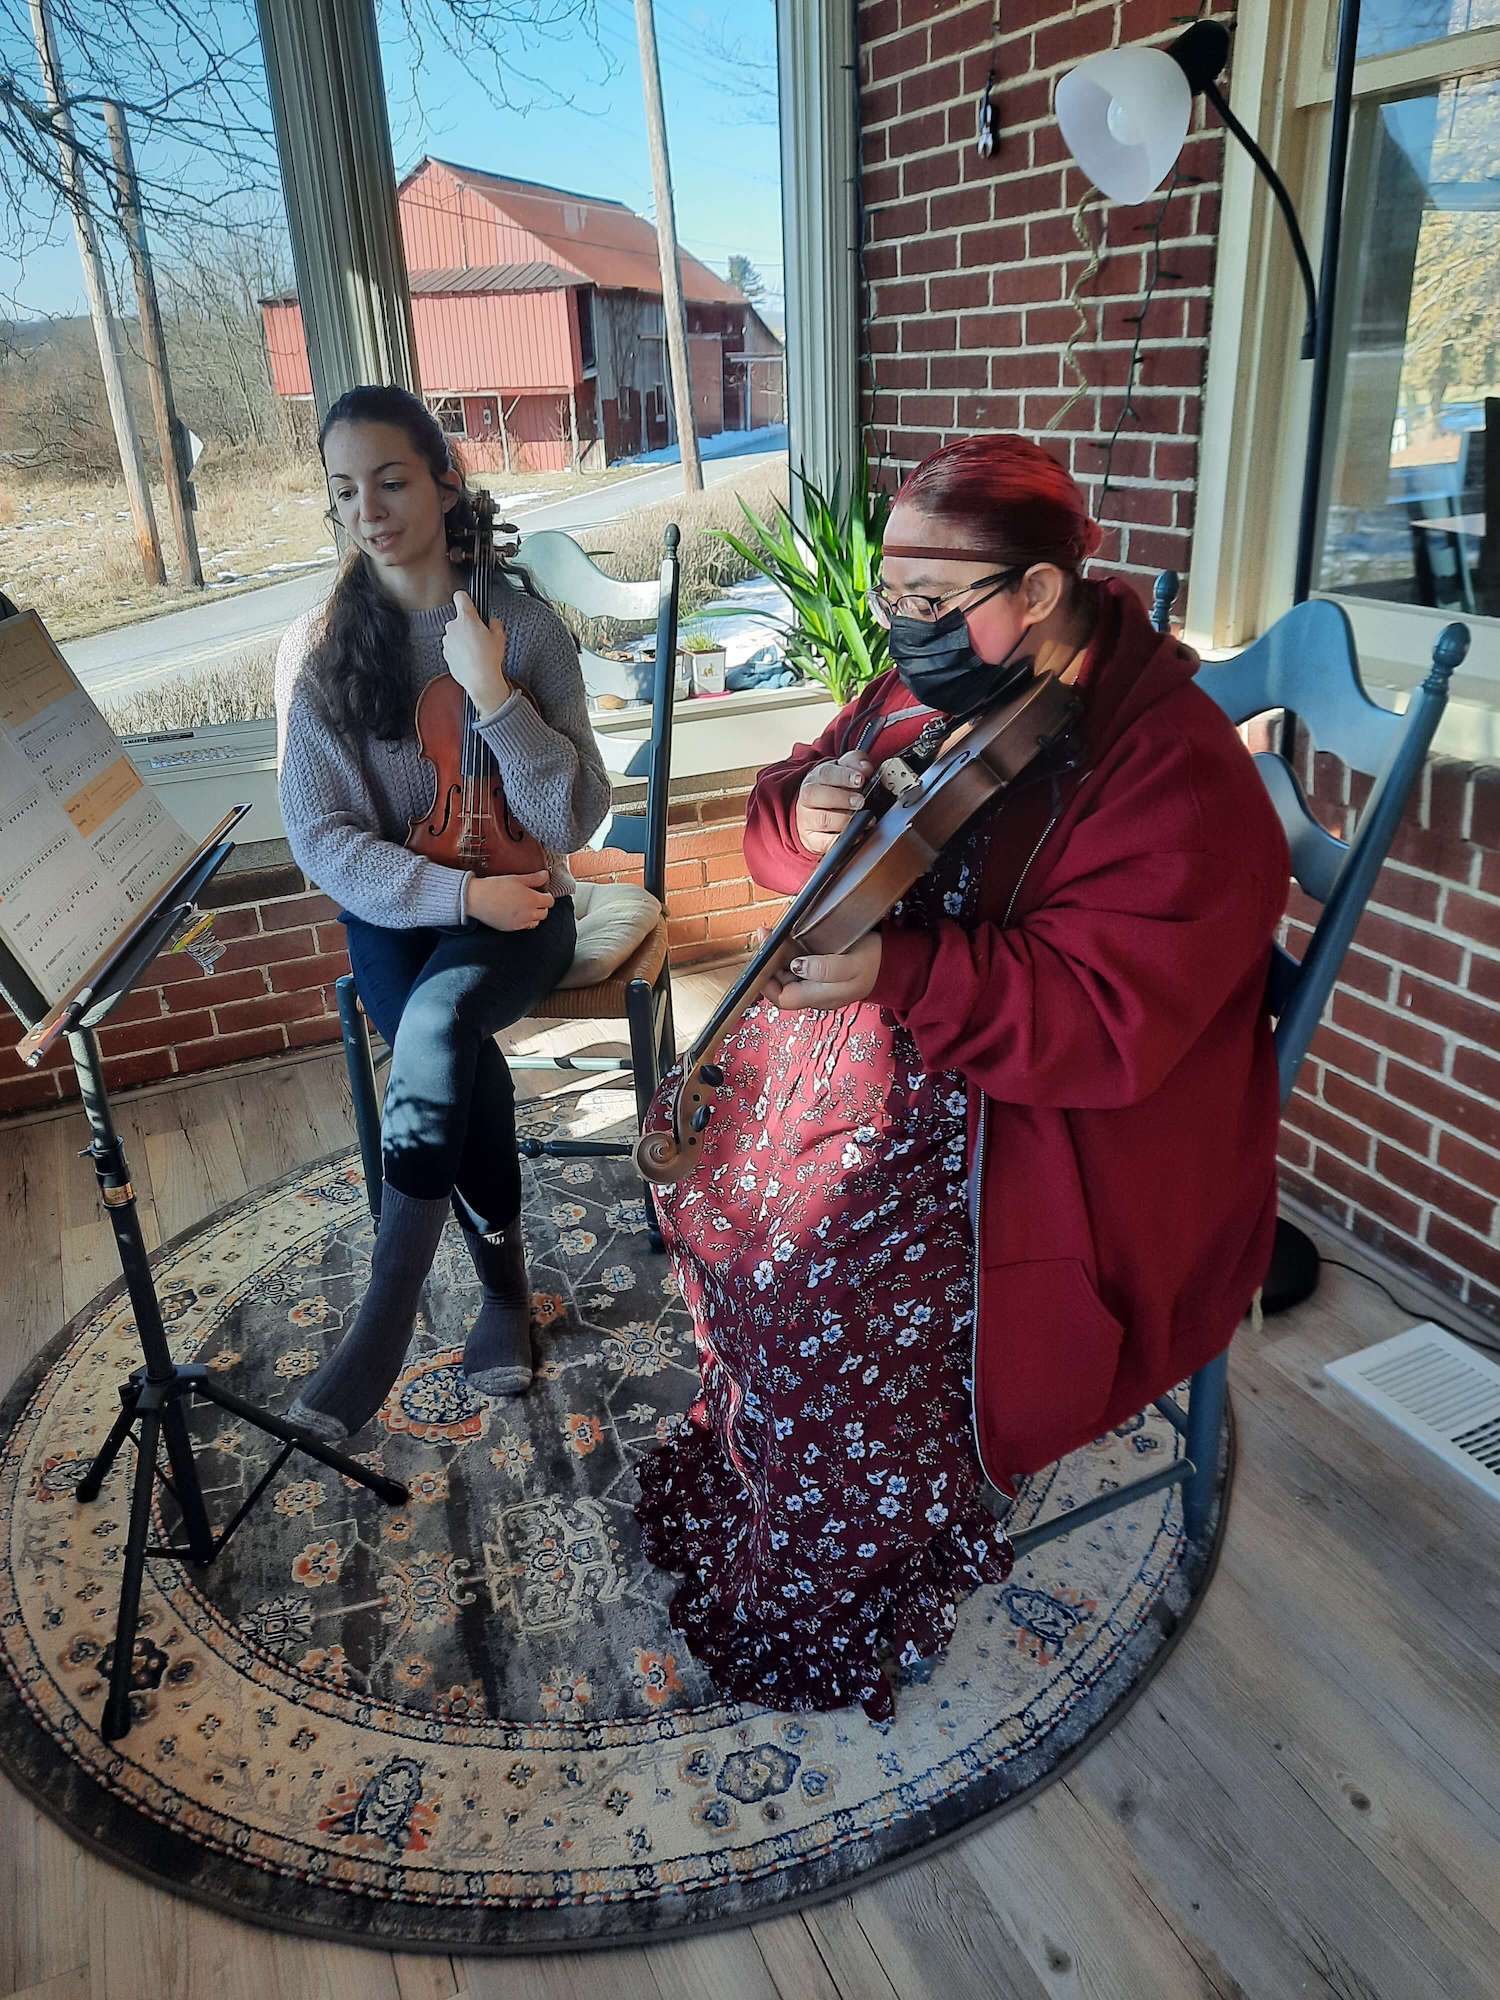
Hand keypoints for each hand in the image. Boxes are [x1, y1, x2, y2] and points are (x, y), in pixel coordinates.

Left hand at [443, 591, 510, 712]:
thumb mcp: (500, 637)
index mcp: (467, 618)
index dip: (465, 598)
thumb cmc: (489, 659)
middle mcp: (454, 627)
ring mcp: (448, 641)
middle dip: (468, 626)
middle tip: (481, 637)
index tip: (468, 601)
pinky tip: (471, 658)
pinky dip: (460, 651)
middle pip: (459, 619)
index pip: (460, 597)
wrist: (480, 680)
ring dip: (463, 639)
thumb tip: (492, 622)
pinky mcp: (446, 653)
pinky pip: (453, 648)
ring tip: (477, 651)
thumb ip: (495, 623)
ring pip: (456, 634)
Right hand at [467, 869, 553, 931]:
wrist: (477, 899)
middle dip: (542, 906)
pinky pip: (524, 927)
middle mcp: (528, 913)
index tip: (542, 893)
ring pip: (536, 922)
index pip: (549, 901)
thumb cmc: (495, 887)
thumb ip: (534, 878)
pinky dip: (525, 921)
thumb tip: (545, 875)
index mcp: (532, 899)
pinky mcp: (511, 928)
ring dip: (535, 915)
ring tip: (526, 907)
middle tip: (534, 899)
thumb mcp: (516, 879)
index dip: (547, 896)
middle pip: (544, 913)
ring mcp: (520, 922)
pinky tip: (517, 913)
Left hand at [766, 932, 882, 1011]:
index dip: (767, 983)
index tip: (762, 958)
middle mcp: (814, 993)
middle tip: (764, 935)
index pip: (783, 998)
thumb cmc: (874, 963)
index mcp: (820, 996)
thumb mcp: (852, 965)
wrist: (892, 963)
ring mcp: (816, 982)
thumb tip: (797, 966)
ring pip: (786, 973)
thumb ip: (825, 968)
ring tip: (769, 932)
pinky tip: (785, 936)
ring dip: (776, 955)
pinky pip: (797, 964)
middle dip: (768, 963)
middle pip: (780, 985)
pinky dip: (787, 951)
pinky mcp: (820, 970)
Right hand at [795, 750, 871, 854]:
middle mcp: (807, 798)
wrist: (816, 812)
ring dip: (844, 819)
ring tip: (865, 820)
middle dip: (841, 798)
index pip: (825, 774)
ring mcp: (808, 819)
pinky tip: (856, 836)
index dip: (843, 776)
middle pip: (816, 795)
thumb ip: (856, 763)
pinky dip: (840, 840)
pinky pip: (823, 843)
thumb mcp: (844, 771)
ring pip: (821, 820)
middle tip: (860, 801)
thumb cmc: (833, 789)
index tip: (860, 779)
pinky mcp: (812, 840)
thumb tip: (865, 767)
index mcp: (816, 778)